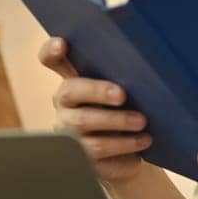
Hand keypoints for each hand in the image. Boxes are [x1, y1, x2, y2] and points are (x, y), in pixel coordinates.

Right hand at [39, 36, 151, 184]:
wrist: (129, 155)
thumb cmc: (127, 113)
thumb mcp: (125, 93)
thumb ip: (125, 77)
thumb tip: (146, 64)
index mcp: (73, 81)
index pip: (52, 60)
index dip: (51, 51)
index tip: (62, 43)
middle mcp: (65, 104)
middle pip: (70, 90)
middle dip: (97, 91)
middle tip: (123, 95)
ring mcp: (68, 130)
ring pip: (84, 122)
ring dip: (117, 120)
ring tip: (141, 122)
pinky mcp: (79, 155)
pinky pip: (97, 149)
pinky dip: (124, 144)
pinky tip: (143, 140)